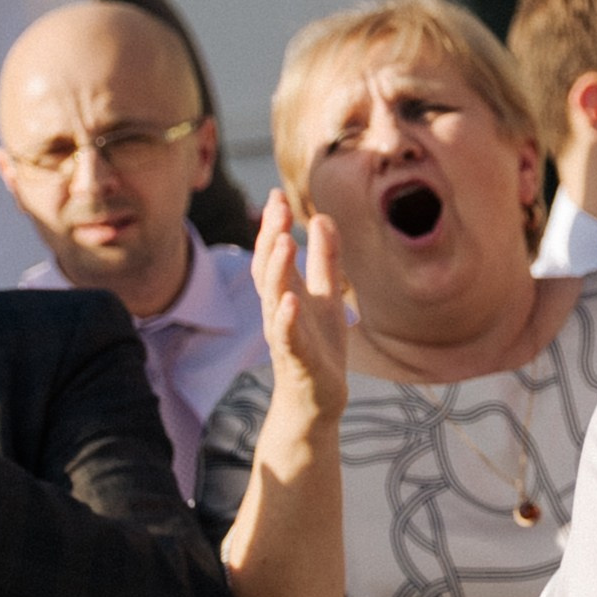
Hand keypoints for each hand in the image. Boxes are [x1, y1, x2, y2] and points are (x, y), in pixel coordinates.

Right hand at [253, 193, 353, 434]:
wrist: (317, 401)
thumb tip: (323, 217)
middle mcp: (278, 312)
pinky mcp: (298, 362)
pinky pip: (288, 339)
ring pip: (274, 301)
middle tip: (276, 208)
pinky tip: (291, 301)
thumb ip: (326, 260)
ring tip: (285, 242)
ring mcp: (285, 337)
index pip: (272, 255)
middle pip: (268, 271)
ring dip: (278, 271)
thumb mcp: (328, 296)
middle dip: (270, 238)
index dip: (273, 226)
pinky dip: (287, 320)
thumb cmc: (320, 346)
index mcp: (286, 294)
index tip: (275, 195)